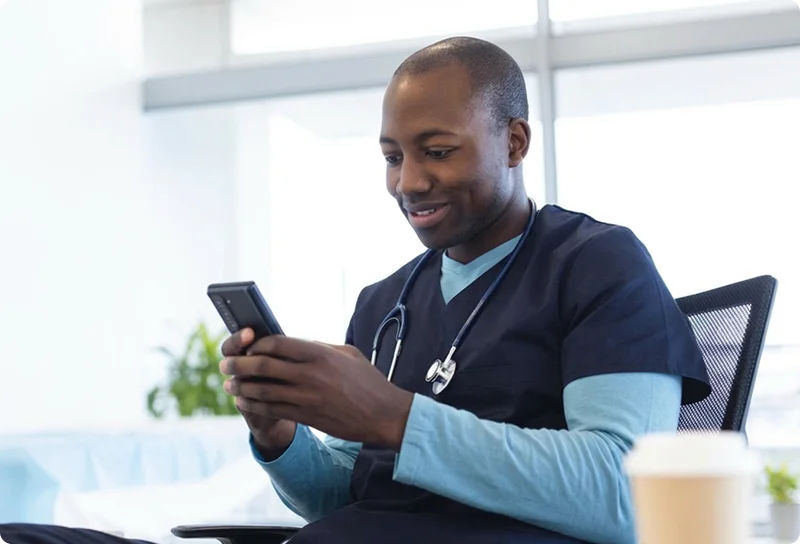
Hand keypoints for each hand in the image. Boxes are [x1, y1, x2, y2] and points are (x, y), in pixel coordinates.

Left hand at [220, 333, 413, 449]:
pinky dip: (253, 404)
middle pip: (262, 366)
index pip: (277, 343)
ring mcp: (307, 397)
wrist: (384, 415)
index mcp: (319, 354)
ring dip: (241, 387)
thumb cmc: (367, 381)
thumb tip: (294, 343)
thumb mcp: (346, 354)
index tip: (247, 346)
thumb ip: (319, 347)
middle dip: (238, 365)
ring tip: (229, 384)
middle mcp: (310, 374)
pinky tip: (244, 401)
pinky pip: (271, 410)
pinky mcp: (306, 416)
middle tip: (226, 364)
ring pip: (262, 390)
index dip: (256, 344)